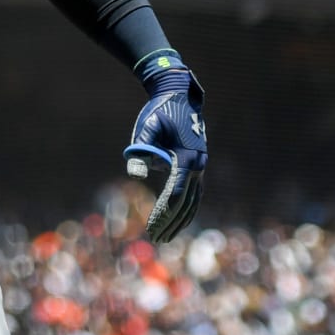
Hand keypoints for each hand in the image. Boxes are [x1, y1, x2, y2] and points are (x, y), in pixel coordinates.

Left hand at [123, 55, 206, 242]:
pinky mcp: (197, 166)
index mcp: (188, 158)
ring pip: (193, 201)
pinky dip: (186, 208)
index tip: (151, 227)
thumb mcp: (146, 126)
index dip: (162, 213)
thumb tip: (134, 174)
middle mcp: (199, 166)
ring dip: (181, 220)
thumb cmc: (159, 111)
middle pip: (185, 202)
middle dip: (171, 222)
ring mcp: (201, 167)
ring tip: (166, 237)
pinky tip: (177, 220)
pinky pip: (194, 193)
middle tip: (156, 238)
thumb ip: (140, 148)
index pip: (174, 194)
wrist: (178, 95)